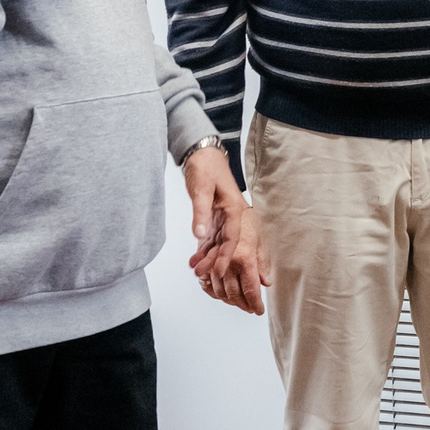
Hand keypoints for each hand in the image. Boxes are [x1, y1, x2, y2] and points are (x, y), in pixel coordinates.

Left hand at [183, 145, 266, 312]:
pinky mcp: (214, 218)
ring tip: (197, 272)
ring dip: (209, 259)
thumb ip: (200, 211)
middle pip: (228, 245)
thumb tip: (199, 235)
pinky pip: (211, 239)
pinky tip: (195, 261)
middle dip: (219, 263)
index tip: (220, 271)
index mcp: (234, 209)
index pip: (233, 238)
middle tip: (204, 275)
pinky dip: (204, 250)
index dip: (226, 256)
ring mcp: (224, 218)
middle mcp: (232, 216)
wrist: (202, 154)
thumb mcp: (200, 187)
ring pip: (219, 244)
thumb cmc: (205, 166)